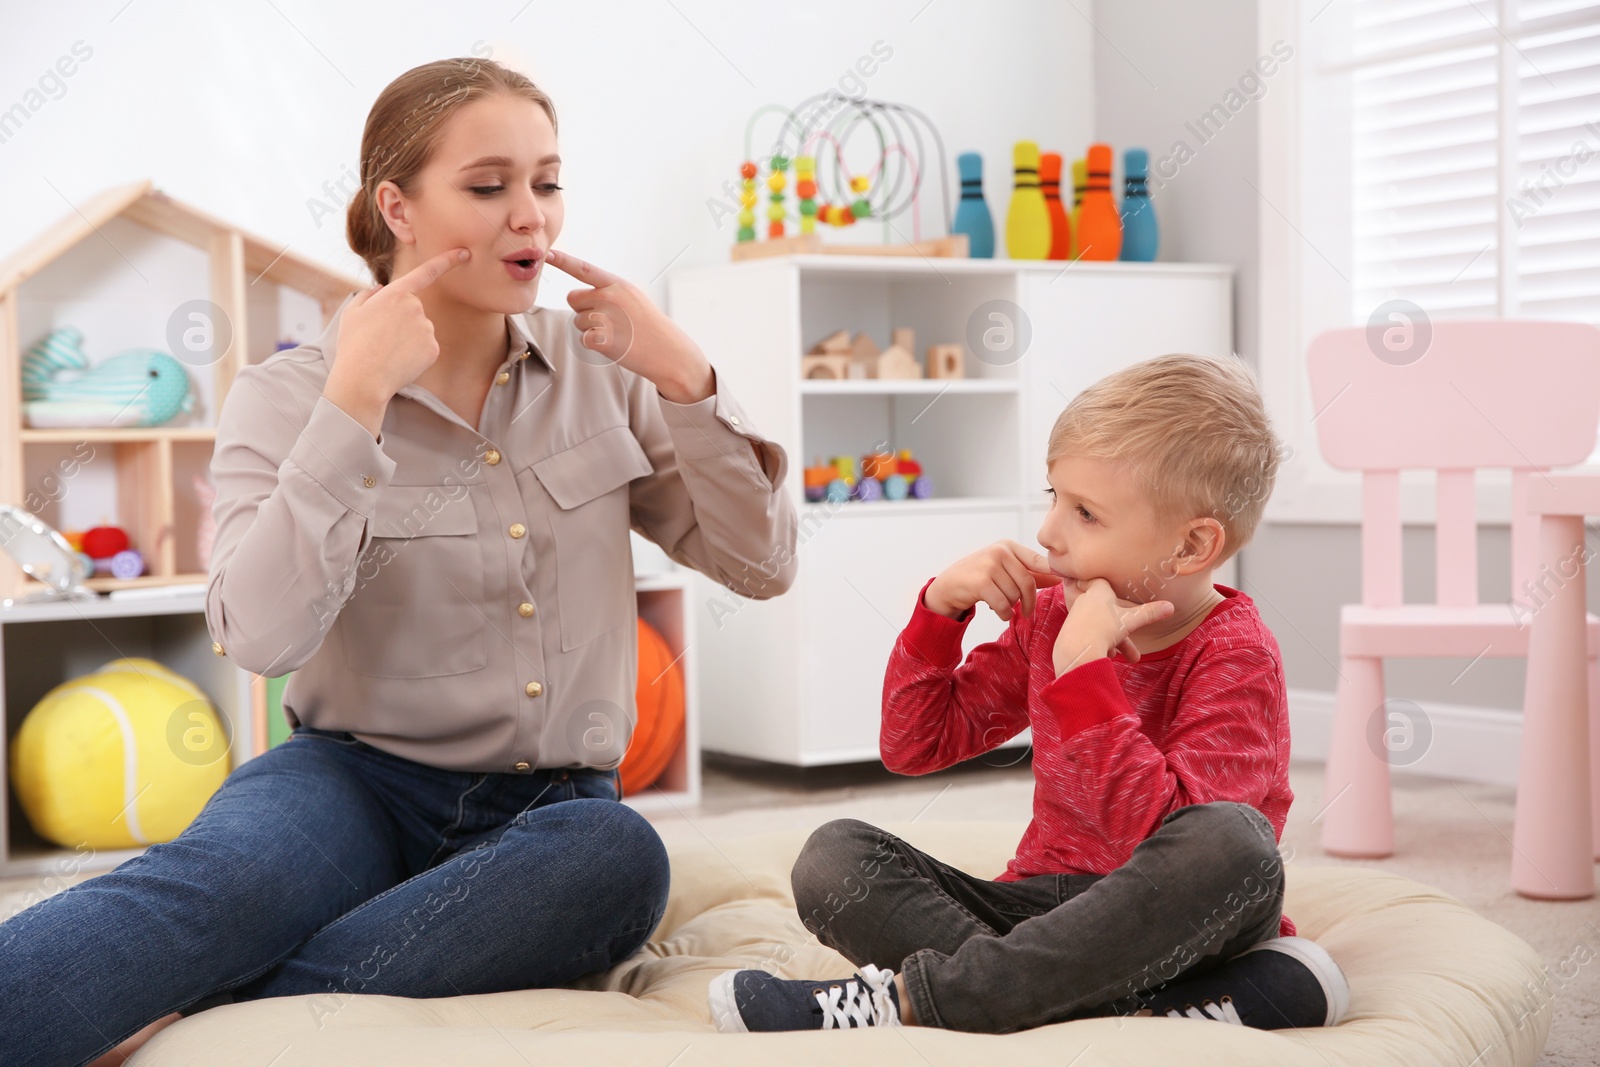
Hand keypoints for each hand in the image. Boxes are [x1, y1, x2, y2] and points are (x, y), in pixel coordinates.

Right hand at [327, 248, 469, 408]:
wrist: (363, 379)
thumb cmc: (353, 345)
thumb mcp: (353, 312)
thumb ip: (369, 295)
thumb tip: (381, 289)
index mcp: (395, 294)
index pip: (426, 272)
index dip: (447, 260)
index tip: (465, 253)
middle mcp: (416, 307)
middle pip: (415, 310)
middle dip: (402, 321)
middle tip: (381, 337)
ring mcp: (427, 328)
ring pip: (421, 329)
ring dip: (408, 339)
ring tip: (388, 350)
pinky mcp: (433, 348)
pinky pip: (426, 347)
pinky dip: (415, 354)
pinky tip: (400, 361)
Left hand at [545, 249, 714, 403]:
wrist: (670, 353)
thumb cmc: (651, 327)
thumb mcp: (634, 299)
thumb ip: (608, 292)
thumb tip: (577, 297)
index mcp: (618, 285)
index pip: (584, 269)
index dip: (564, 261)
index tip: (548, 254)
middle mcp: (610, 297)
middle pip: (574, 299)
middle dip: (584, 310)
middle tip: (608, 321)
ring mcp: (606, 317)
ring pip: (578, 322)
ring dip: (591, 330)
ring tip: (618, 334)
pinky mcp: (602, 339)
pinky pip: (583, 340)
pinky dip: (595, 346)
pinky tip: (615, 346)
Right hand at [924, 540, 1062, 621]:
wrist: (949, 585)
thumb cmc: (981, 577)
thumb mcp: (1006, 571)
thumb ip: (1031, 573)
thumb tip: (1059, 578)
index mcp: (1008, 546)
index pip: (1038, 561)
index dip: (1052, 574)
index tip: (1060, 586)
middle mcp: (999, 551)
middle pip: (1028, 582)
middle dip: (1029, 601)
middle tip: (1027, 612)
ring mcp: (989, 565)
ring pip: (1014, 595)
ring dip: (1011, 607)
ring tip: (1001, 604)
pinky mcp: (981, 581)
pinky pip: (1003, 604)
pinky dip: (1004, 613)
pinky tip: (999, 612)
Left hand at [1052, 577, 1173, 673]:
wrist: (1076, 649)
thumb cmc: (1104, 628)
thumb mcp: (1131, 621)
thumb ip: (1150, 613)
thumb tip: (1171, 607)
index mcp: (1098, 592)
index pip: (1100, 580)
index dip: (1107, 584)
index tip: (1112, 587)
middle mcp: (1084, 601)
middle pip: (1107, 610)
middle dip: (1123, 628)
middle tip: (1132, 634)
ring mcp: (1076, 616)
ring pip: (1100, 626)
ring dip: (1114, 641)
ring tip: (1126, 656)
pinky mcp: (1070, 632)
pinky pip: (1090, 635)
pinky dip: (1101, 645)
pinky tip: (1109, 656)